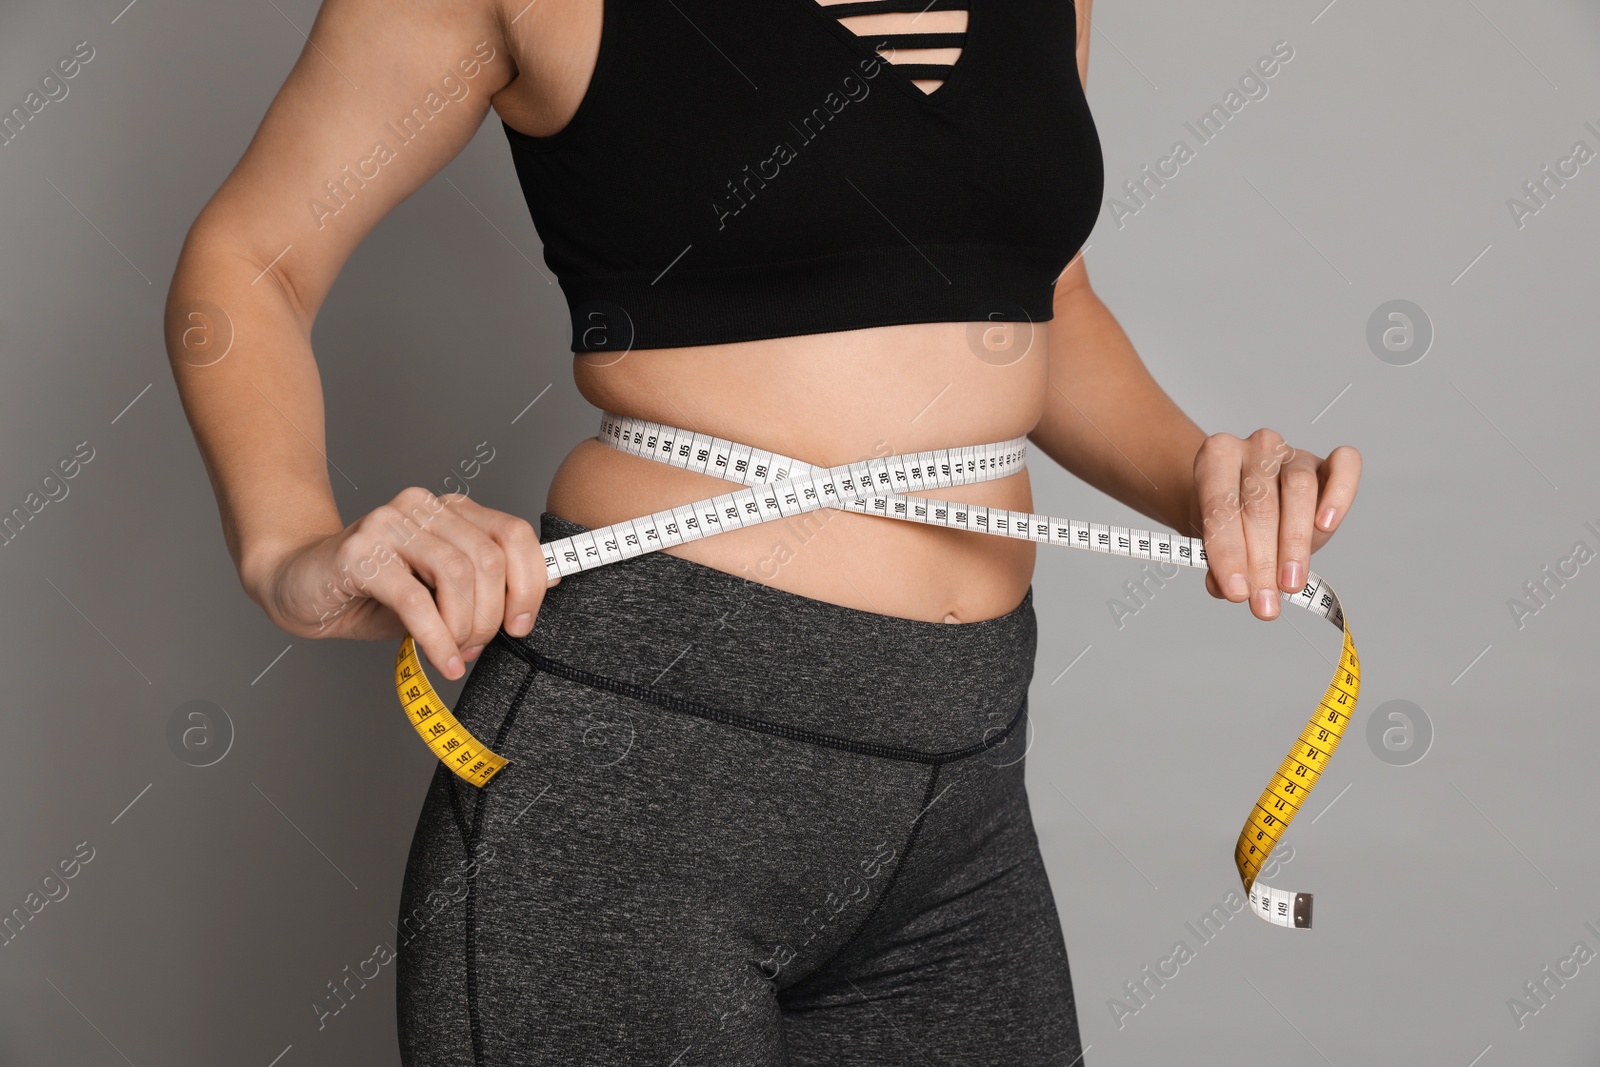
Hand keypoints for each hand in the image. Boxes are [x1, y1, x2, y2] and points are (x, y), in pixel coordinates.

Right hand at [247, 487, 556, 679]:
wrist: (295, 584)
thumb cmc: (370, 592)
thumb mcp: (437, 592)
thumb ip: (482, 589)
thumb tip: (535, 599)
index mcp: (450, 510)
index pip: (513, 534)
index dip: (529, 583)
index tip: (521, 625)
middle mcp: (422, 508)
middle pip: (488, 559)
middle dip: (491, 616)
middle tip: (476, 647)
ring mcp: (389, 525)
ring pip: (457, 576)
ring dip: (464, 627)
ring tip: (455, 652)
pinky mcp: (359, 554)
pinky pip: (415, 600)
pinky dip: (436, 638)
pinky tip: (442, 660)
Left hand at [1189, 429, 1360, 620]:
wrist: (1244, 497)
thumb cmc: (1227, 518)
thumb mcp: (1211, 538)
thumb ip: (1215, 562)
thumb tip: (1225, 588)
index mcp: (1217, 457)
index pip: (1220, 506)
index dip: (1228, 553)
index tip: (1236, 592)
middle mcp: (1256, 447)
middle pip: (1260, 503)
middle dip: (1262, 560)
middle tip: (1264, 602)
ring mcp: (1293, 453)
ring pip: (1299, 489)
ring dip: (1294, 543)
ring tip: (1290, 584)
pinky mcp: (1326, 462)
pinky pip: (1344, 465)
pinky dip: (1339, 494)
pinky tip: (1326, 525)